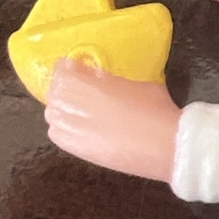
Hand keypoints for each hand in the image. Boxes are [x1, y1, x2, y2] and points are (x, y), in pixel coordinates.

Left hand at [44, 57, 180, 181]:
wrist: (166, 145)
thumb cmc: (157, 109)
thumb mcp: (136, 84)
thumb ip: (112, 80)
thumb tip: (100, 78)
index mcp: (89, 84)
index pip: (62, 71)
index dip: (67, 69)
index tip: (76, 68)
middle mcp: (74, 105)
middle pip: (54, 92)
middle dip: (63, 87)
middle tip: (78, 88)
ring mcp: (73, 129)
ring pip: (52, 113)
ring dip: (61, 108)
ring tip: (78, 109)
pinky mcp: (77, 149)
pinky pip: (56, 134)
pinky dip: (62, 128)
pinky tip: (78, 128)